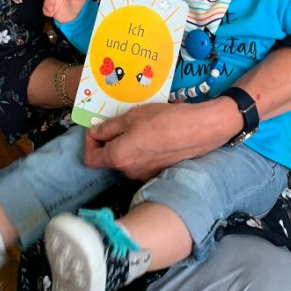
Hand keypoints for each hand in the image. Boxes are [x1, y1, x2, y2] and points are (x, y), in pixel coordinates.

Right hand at [43, 0, 85, 24]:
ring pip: (46, 1)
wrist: (77, 16)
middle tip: (51, 0)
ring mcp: (53, 2)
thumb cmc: (79, 4)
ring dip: (47, 4)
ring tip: (52, 9)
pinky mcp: (51, 9)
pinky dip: (46, 11)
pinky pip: (45, 9)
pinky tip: (52, 14)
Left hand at [83, 101, 230, 179]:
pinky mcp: (158, 172)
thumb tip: (94, 132)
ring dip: (128, 144)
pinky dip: (143, 149)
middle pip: (109, 158)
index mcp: (118, 157)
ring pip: (127, 159)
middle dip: (111, 141)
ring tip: (142, 125)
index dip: (90, 142)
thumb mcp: (132, 116)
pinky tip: (155, 135)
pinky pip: (142, 161)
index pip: (90, 159)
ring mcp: (144, 174)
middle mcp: (128, 171)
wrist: (199, 130)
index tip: (98, 128)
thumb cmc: (165, 120)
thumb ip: (109, 127)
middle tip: (122, 122)